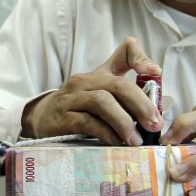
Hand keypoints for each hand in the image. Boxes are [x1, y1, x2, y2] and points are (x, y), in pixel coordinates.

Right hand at [21, 37, 163, 144]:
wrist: (40, 120)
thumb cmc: (78, 111)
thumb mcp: (101, 100)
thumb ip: (126, 102)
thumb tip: (154, 117)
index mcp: (101, 74)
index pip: (125, 52)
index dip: (141, 59)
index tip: (155, 73)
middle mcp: (86, 81)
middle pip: (118, 85)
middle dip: (141, 104)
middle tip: (154, 124)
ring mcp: (72, 98)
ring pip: (103, 101)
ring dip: (124, 121)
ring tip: (135, 140)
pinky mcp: (62, 117)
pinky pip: (87, 122)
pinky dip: (105, 133)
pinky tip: (115, 142)